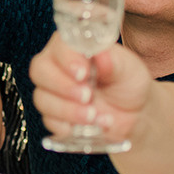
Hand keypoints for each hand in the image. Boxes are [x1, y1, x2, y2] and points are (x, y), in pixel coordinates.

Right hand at [28, 40, 150, 143]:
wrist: (133, 115)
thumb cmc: (128, 84)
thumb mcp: (129, 70)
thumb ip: (114, 62)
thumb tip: (101, 55)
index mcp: (74, 47)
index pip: (59, 46)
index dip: (67, 59)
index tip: (83, 73)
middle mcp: (57, 66)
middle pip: (39, 71)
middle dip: (63, 86)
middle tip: (87, 96)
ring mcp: (52, 92)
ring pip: (42, 98)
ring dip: (68, 110)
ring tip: (94, 116)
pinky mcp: (53, 116)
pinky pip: (49, 121)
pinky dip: (70, 126)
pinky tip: (90, 127)